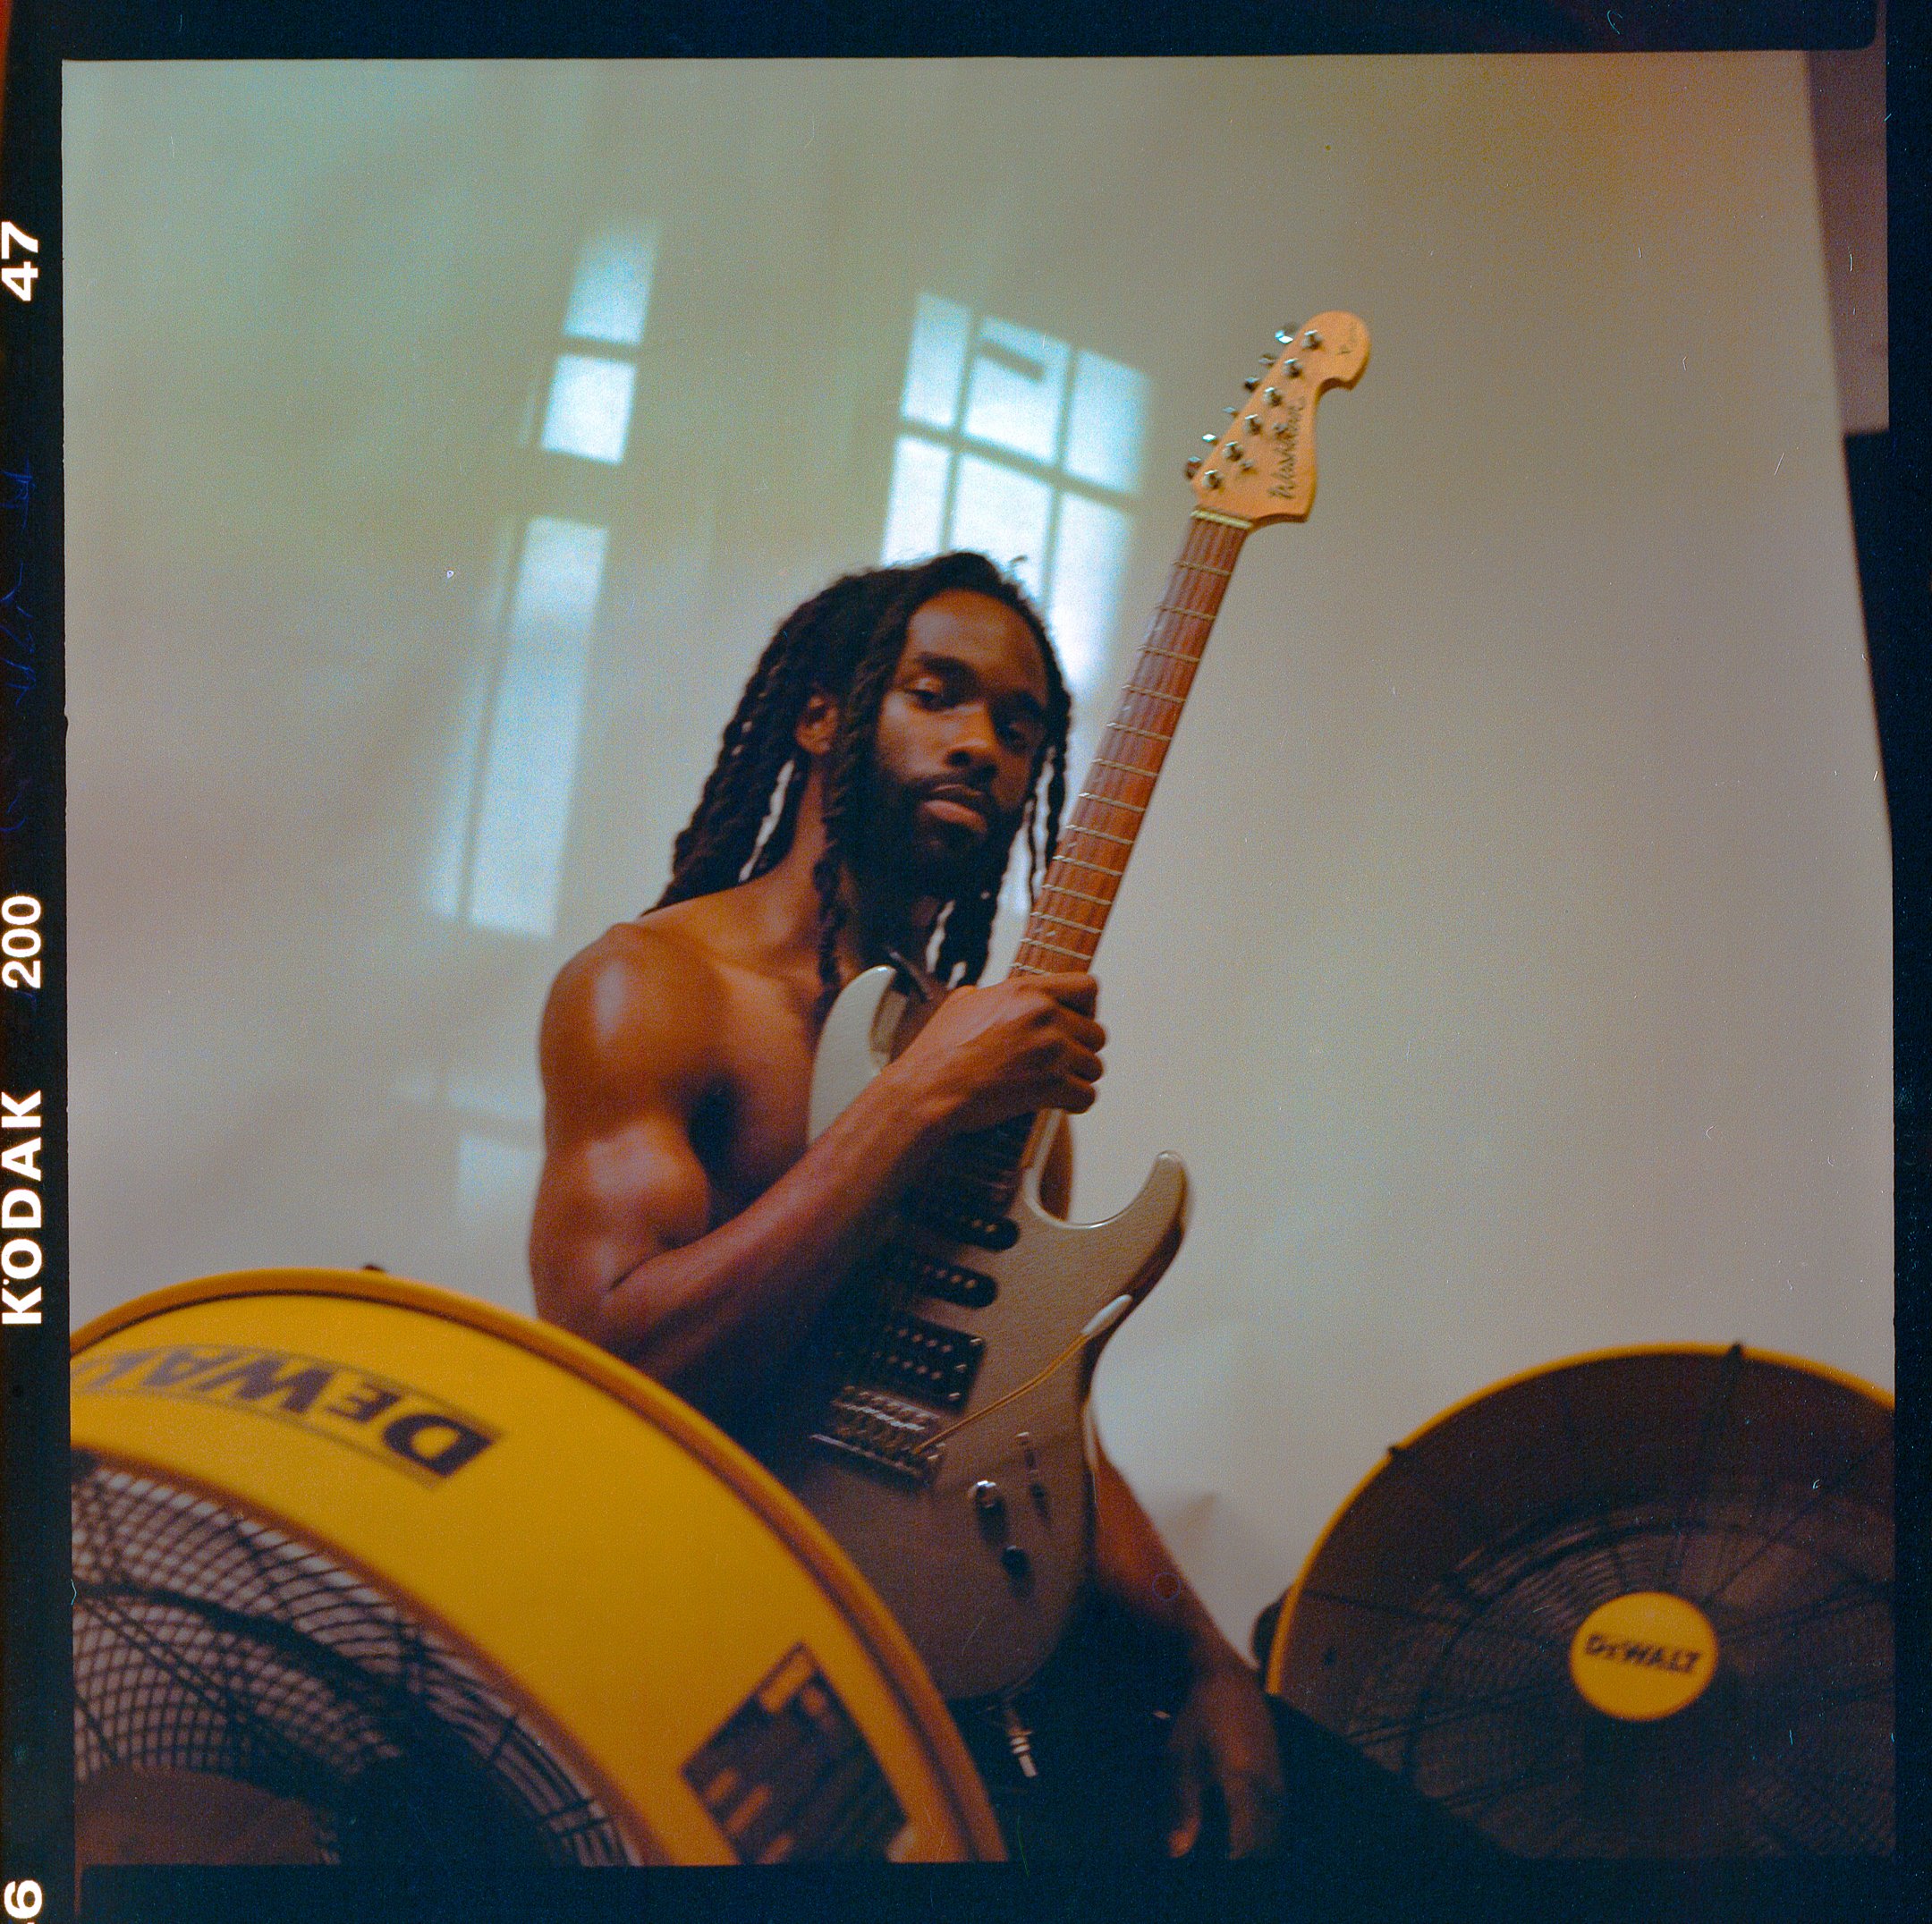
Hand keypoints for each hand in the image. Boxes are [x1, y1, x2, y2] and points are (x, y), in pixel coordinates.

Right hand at [893, 972, 1104, 1132]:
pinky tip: (1059, 1102)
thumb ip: (992, 995)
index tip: (1078, 1021)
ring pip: (1095, 1066)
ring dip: (1079, 1077)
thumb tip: (996, 996)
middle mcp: (1044, 1015)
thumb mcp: (962, 1002)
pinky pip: (1087, 1095)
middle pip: (1096, 1032)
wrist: (929, 1088)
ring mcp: (1050, 1050)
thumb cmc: (939, 1051)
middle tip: (1062, 1062)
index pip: (1087, 987)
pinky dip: (1075, 1103)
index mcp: (1026, 991)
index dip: (1087, 1008)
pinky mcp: (1051, 1084)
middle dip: (1081, 1050)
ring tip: (1058, 1084)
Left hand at [1164, 1655, 1285, 1858]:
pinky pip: (1279, 1811)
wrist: (1228, 1680)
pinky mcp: (1280, 1770)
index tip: (1214, 1857)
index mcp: (1241, 1785)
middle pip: (1263, 1842)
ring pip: (1275, 1828)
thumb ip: (1182, 1809)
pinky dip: (1266, 1823)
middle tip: (1220, 1846)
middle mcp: (1266, 1786)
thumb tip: (1176, 1854)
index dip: (1228, 1856)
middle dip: (1244, 1852)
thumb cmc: (1197, 1720)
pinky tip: (1244, 1817)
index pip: (1243, 1843)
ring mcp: (1277, 1778)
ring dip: (1257, 1839)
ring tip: (1231, 1835)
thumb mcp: (1181, 1762)